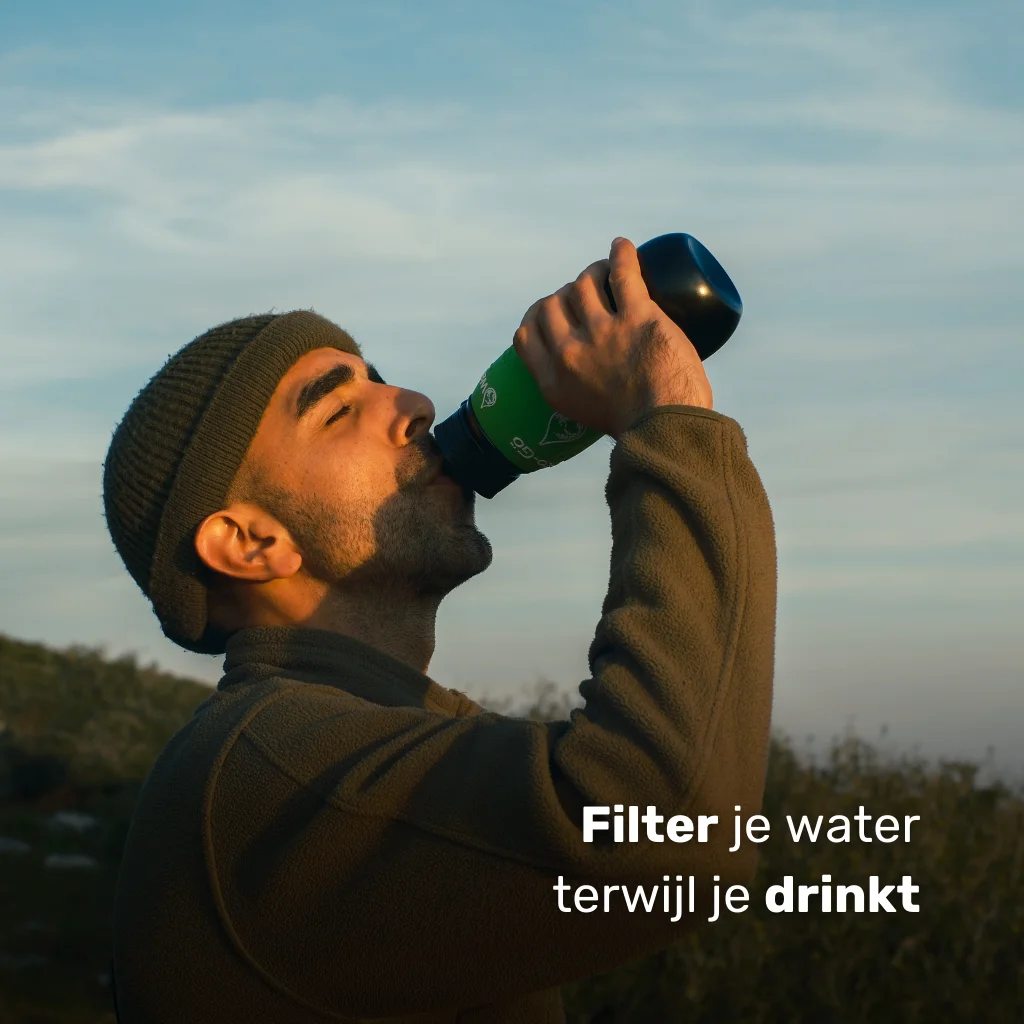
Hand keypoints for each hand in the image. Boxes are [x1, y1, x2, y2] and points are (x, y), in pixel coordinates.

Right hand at [512, 237, 712, 438]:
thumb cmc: (637, 430)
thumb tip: (596, 381)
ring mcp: (601, 332)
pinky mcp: (636, 317)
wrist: (666, 428)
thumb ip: (580, 394)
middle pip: (553, 304)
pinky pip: (623, 273)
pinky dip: (621, 254)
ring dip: (593, 272)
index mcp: (553, 381)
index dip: (537, 316)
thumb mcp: (586, 418)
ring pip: (585, 284)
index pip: (526, 334)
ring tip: (606, 270)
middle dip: (566, 294)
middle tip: (587, 294)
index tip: (552, 311)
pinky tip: (622, 246)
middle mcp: (569, 353)